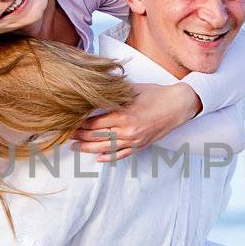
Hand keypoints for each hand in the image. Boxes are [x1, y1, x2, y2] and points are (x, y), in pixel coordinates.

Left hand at [73, 82, 199, 160]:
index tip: (68, 123)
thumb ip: (112, 91)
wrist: (178, 105)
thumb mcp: (132, 89)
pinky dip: (109, 157)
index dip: (79, 124)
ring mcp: (134, 140)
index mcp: (123, 115)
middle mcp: (127, 130)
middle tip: (66, 136)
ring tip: (76, 148)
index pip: (94, 123)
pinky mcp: (141, 145)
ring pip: (106, 148)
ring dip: (89, 149)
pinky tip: (99, 158)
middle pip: (97, 137)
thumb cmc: (156, 94)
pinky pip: (122, 154)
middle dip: (79, 137)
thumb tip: (94, 87)